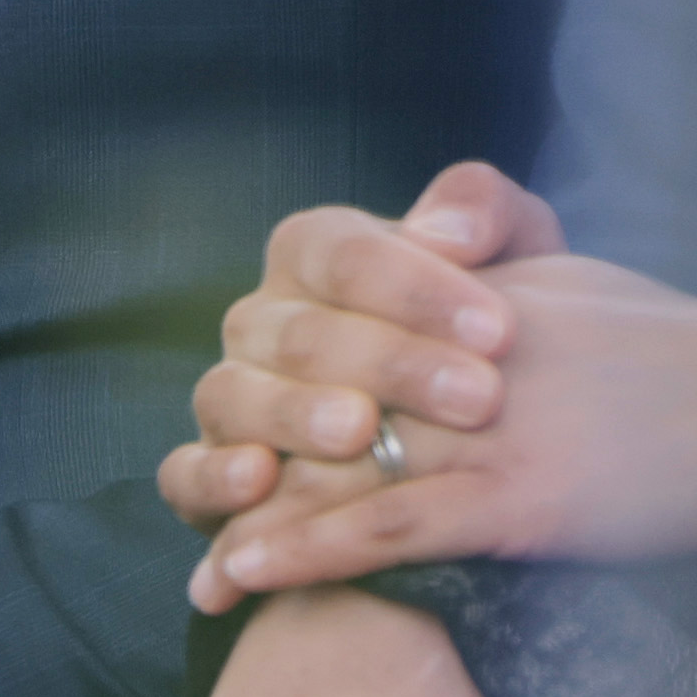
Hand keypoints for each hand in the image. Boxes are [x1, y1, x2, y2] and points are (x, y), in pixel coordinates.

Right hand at [161, 161, 563, 539]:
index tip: (500, 331)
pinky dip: (211, 478)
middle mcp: (260, 319)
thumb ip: (488, 214)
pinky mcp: (204, 474)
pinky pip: (184, 474)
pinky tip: (260, 482)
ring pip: (234, 394)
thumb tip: (446, 232)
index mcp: (315, 253)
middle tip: (476, 398)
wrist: (464, 434)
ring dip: (296, 414)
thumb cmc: (483, 335)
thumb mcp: (512, 260)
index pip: (348, 255)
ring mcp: (227, 395)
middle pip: (304, 332)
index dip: (420, 289)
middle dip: (393, 364)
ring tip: (362, 431)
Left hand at [163, 159, 696, 611]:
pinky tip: (247, 572)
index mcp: (470, 297)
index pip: (343, 331)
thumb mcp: (574, 281)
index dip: (281, 381)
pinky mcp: (520, 498)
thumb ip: (494, 275)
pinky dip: (306, 551)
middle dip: (252, 454)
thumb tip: (443, 273)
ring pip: (336, 469)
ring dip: (255, 520)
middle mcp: (461, 351)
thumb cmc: (689, 348)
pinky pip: (387, 527)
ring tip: (202, 570)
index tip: (236, 423)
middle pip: (322, 400)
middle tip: (194, 503)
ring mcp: (489, 426)